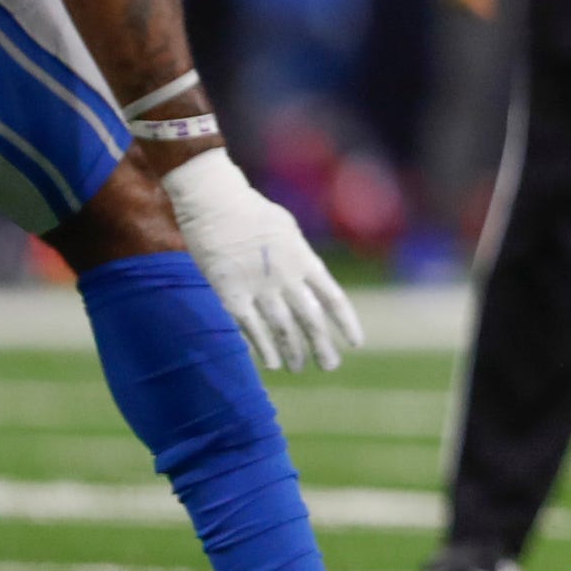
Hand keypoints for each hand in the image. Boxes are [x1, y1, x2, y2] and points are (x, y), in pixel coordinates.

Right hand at [160, 152, 363, 371]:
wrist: (215, 202)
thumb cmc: (251, 211)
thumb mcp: (288, 230)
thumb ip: (300, 257)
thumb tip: (310, 280)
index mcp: (304, 259)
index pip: (333, 298)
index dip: (346, 323)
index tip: (355, 343)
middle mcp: (287, 277)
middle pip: (311, 319)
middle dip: (322, 345)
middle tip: (330, 365)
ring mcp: (260, 287)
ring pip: (283, 328)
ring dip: (293, 351)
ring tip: (299, 367)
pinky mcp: (232, 294)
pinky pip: (251, 327)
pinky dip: (263, 348)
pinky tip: (271, 364)